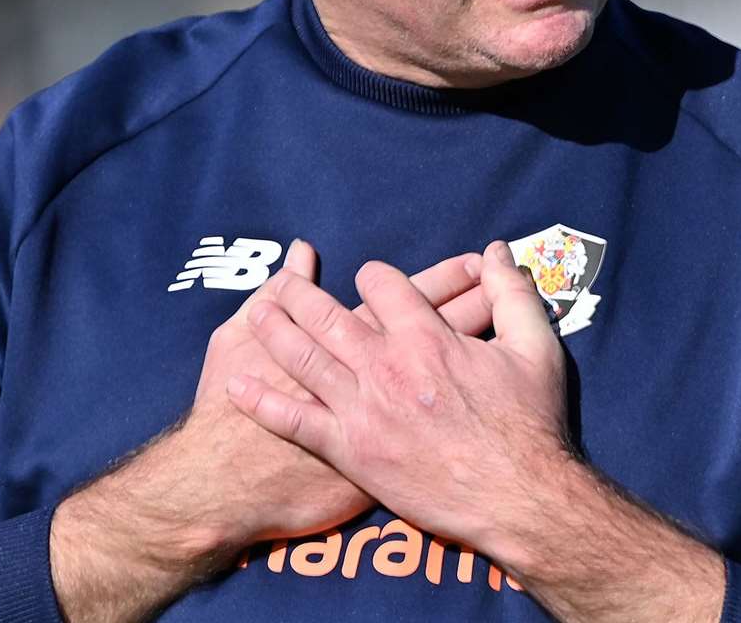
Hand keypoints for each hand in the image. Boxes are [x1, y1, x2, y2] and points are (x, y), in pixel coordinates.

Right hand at [50, 241, 490, 622]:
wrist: (225, 487)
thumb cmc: (225, 415)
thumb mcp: (233, 340)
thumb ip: (270, 296)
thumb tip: (299, 253)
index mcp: (347, 341)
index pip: (410, 296)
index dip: (446, 278)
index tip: (474, 262)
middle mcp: (376, 377)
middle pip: (442, 328)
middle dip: (476, 302)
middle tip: (514, 287)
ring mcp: (387, 420)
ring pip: (451, 371)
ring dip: (481, 345)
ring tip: (515, 325)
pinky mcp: (384, 461)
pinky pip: (438, 431)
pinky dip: (461, 410)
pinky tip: (486, 395)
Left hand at [226, 241, 571, 559]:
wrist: (517, 499)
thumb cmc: (530, 425)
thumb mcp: (535, 348)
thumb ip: (513, 295)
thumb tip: (499, 252)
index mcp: (426, 337)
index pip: (383, 285)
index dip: (375, 275)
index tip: (370, 277)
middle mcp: (386, 367)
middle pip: (329, 316)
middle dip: (302, 293)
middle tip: (283, 282)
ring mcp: (363, 410)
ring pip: (304, 359)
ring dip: (275, 331)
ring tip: (256, 312)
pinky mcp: (351, 452)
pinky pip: (296, 422)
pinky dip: (262, 403)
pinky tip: (237, 385)